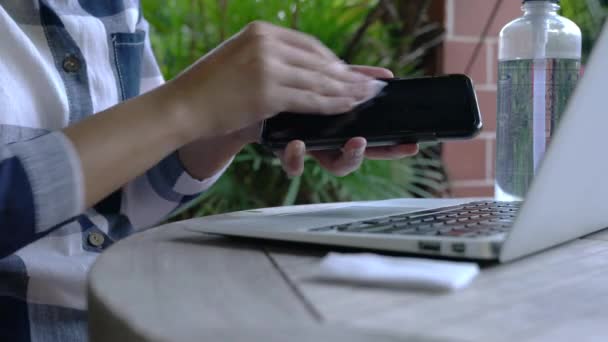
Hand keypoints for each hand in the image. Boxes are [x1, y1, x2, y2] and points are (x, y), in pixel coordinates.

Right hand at [164, 21, 385, 142]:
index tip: (349, 71)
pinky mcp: (267, 92)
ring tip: (366, 96)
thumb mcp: (239, 59)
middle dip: (348, 75)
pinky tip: (347, 107)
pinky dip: (331, 104)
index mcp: (261, 31)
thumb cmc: (209, 88)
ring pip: (318, 80)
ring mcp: (267, 66)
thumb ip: (269, 58)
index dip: (333, 60)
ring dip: (346, 90)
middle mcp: (267, 43)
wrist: (182, 106)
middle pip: (319, 61)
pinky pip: (309, 99)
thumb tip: (301, 68)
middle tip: (372, 83)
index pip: (309, 45)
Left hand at [276, 66, 418, 176]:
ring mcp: (312, 150)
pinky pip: (295, 165)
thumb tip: (384, 76)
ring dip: (344, 158)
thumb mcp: (326, 84)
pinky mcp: (286, 153)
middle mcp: (330, 143)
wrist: (254, 99)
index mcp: (342, 128)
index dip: (393, 146)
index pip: (375, 141)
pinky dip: (298, 158)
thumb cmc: (295, 94)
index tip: (411, 144)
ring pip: (333, 166)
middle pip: (357, 158)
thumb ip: (354, 80)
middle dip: (368, 154)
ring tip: (347, 144)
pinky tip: (297, 144)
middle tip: (366, 143)